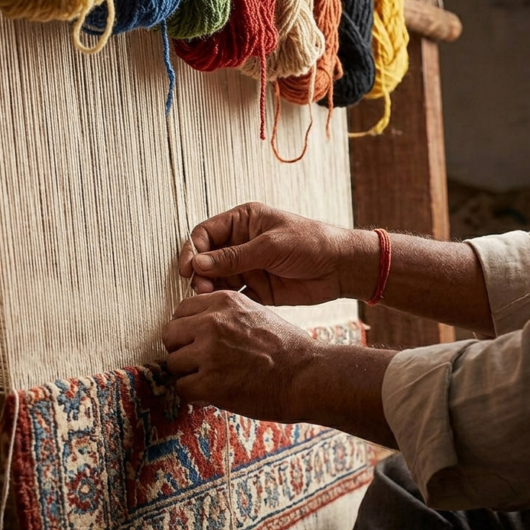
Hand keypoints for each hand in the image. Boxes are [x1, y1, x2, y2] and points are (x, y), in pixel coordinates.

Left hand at [162, 291, 318, 422]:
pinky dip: (194, 396)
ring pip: (173, 363)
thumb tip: (195, 326)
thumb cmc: (287, 349)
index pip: (180, 311)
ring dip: (188, 375)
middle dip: (181, 351)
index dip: (186, 330)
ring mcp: (209, 352)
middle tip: (198, 364)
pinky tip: (211, 395)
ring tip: (210, 381)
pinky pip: (182, 388)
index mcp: (223, 302)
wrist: (307, 376)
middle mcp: (212, 323)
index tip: (196, 343)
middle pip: (170, 335)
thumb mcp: (255, 313)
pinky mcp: (210, 382)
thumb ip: (224, 315)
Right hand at [179, 202, 375, 305]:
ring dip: (210, 289)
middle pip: (207, 258)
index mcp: (243, 221)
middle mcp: (241, 243)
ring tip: (210, 298)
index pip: (205, 234)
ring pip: (217, 279)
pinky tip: (224, 308)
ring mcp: (248, 266)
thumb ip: (234, 256)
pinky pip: (232, 296)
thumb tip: (198, 263)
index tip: (188, 269)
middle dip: (200, 273)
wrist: (341, 268)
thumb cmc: (310, 243)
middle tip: (201, 288)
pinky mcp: (256, 288)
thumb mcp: (270, 246)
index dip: (192, 250)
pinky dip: (225, 302)